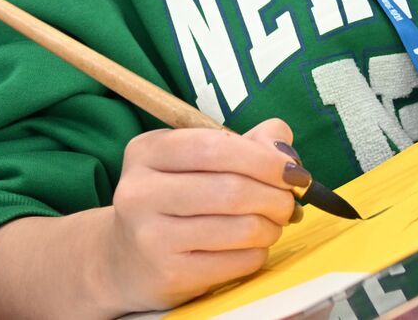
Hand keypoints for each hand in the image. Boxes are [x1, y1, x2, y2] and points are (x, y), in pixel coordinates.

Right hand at [97, 119, 305, 309]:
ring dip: (272, 226)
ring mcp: (151, 237)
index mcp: (148, 151)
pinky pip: (238, 261)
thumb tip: (286, 154)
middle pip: (233, 190)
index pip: (216, 147)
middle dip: (276, 196)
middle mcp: (140, 192)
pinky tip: (252, 246)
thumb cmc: (178, 197)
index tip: (293, 171)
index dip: (265, 159)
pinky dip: (259, 252)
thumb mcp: (201, 157)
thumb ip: (250, 142)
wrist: (125, 258)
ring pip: (241, 227)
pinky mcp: (168, 275)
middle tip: (290, 202)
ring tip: (273, 223)